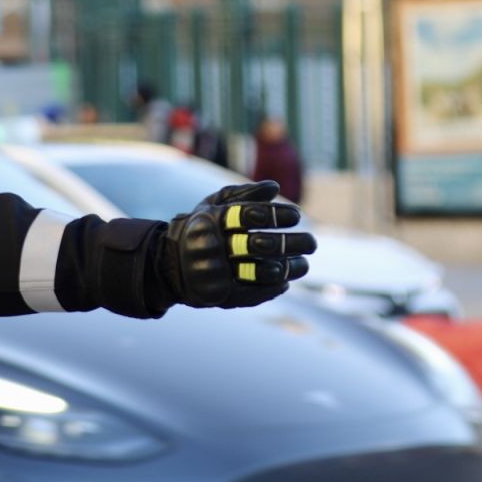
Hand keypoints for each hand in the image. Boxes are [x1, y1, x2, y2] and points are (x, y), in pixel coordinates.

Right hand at [158, 181, 314, 308]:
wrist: (168, 264)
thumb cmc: (200, 228)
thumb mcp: (214, 205)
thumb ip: (243, 194)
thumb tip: (274, 187)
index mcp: (211, 219)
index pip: (251, 214)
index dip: (277, 215)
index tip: (297, 216)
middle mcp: (211, 246)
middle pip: (261, 244)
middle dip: (293, 243)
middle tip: (313, 243)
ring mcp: (214, 272)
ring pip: (262, 271)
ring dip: (289, 268)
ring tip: (304, 264)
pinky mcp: (217, 294)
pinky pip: (253, 293)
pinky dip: (274, 287)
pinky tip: (286, 280)